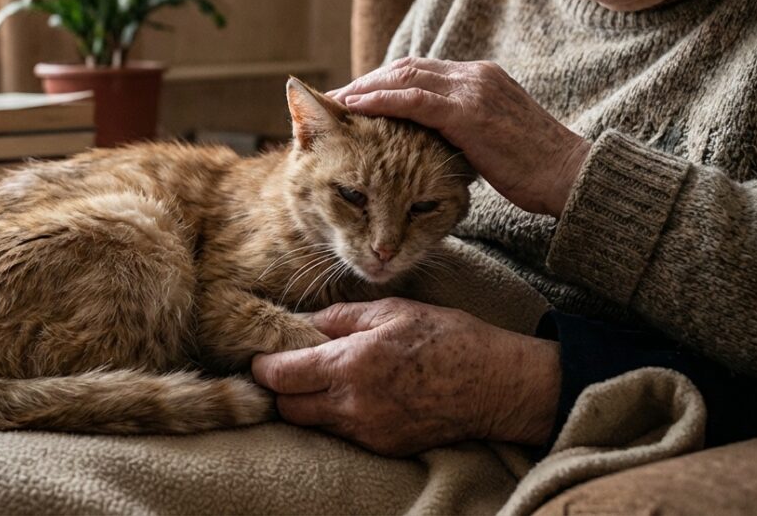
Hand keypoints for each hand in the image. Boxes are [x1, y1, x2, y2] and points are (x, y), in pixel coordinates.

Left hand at [251, 298, 559, 456]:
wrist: (494, 383)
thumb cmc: (446, 337)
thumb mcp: (390, 310)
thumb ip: (340, 318)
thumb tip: (305, 322)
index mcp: (349, 364)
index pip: (279, 376)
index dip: (263, 366)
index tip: (262, 356)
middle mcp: (352, 404)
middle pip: (287, 408)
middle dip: (282, 389)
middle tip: (292, 368)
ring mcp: (368, 431)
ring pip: (313, 424)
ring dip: (310, 404)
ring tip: (327, 380)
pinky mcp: (383, 447)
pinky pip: (344, 434)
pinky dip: (340, 417)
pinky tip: (360, 395)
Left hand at [330, 57, 590, 216]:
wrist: (569, 176)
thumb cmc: (533, 169)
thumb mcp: (492, 139)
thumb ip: (462, 130)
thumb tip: (430, 143)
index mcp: (480, 78)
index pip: (421, 71)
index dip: (385, 82)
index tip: (357, 98)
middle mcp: (475, 75)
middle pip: (407, 68)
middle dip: (368, 81)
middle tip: (335, 98)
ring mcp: (473, 90)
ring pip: (405, 77)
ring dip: (366, 88)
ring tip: (335, 102)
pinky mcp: (469, 112)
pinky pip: (413, 100)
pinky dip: (381, 100)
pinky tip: (356, 109)